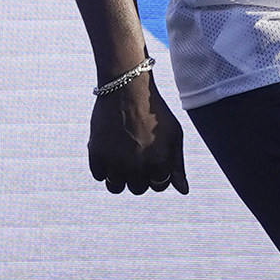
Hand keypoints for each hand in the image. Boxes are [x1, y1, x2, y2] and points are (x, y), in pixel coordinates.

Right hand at [88, 70, 188, 195]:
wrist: (127, 88)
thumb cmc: (154, 112)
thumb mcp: (174, 135)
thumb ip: (178, 165)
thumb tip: (183, 191)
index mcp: (159, 164)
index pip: (159, 185)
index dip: (156, 171)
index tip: (152, 156)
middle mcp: (137, 168)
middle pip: (138, 188)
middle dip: (139, 175)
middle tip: (136, 153)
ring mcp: (115, 163)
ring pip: (116, 187)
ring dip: (120, 175)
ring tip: (122, 156)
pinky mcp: (97, 155)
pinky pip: (99, 175)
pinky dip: (103, 167)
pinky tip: (110, 150)